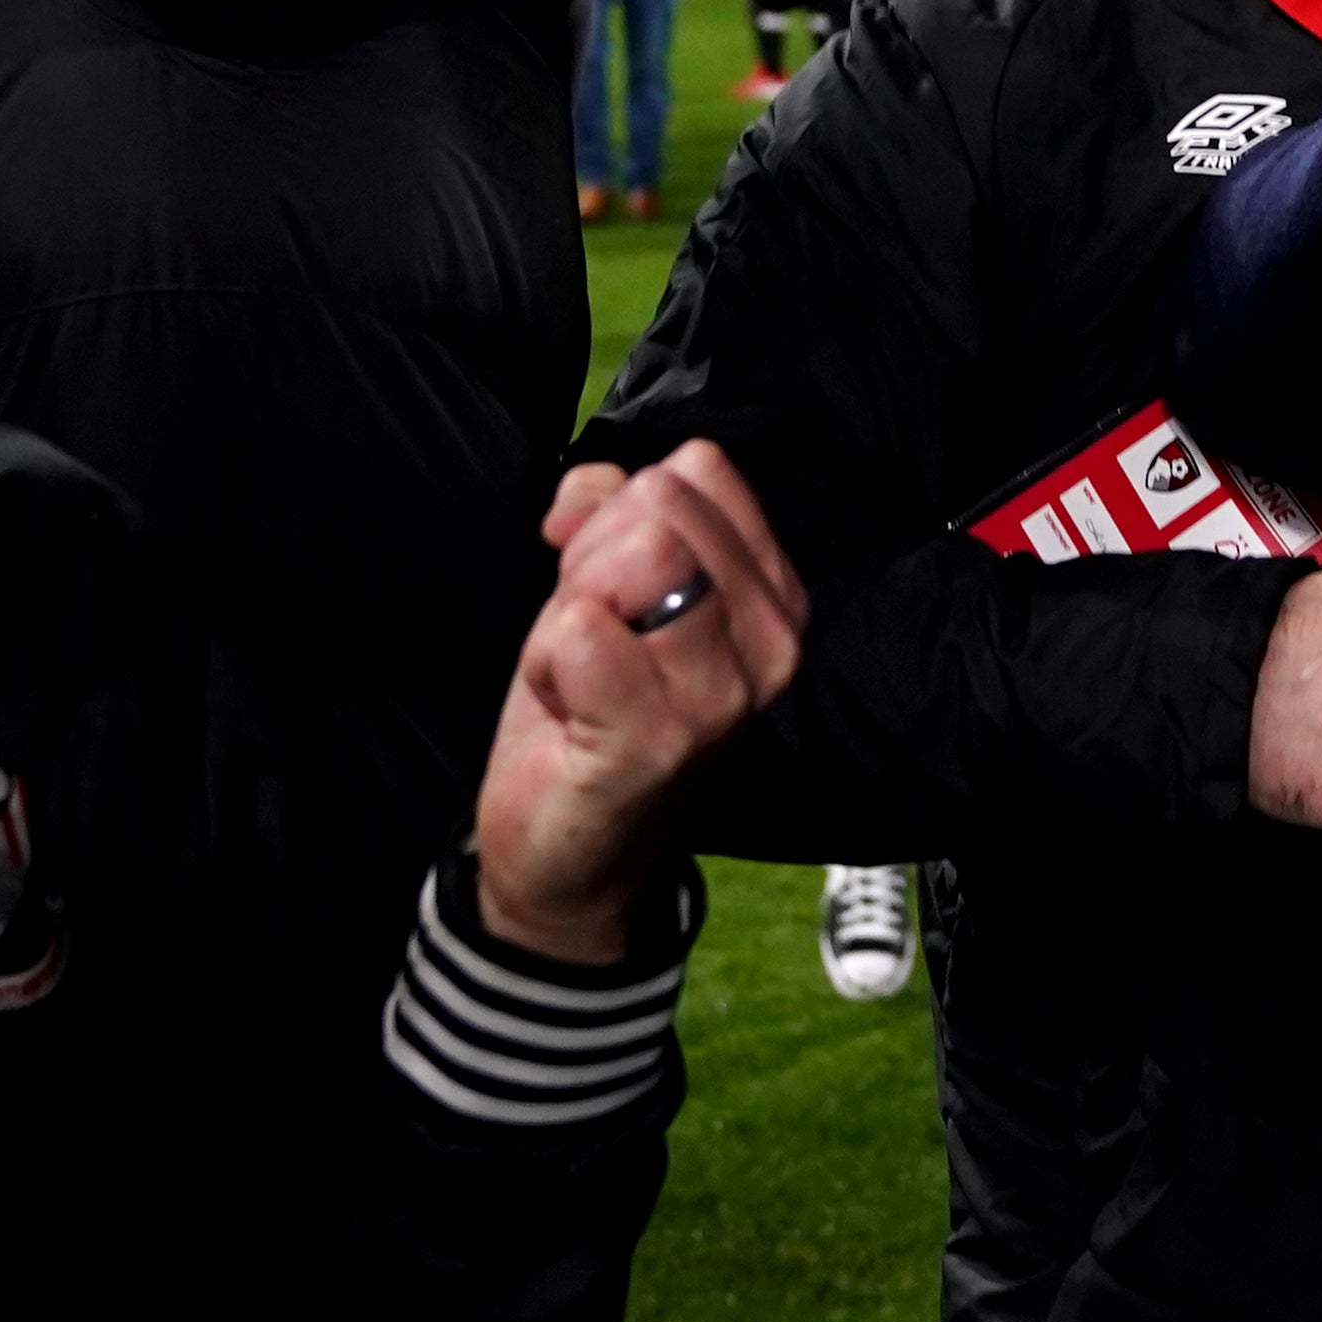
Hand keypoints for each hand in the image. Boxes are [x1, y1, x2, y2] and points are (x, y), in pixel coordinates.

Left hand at [482, 441, 809, 959]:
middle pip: (659, 508)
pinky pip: (578, 632)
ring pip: (623, 560)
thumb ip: (613, 510)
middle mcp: (771, 642)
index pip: (696, 471)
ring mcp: (722, 694)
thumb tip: (583, 498)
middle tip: (593, 639)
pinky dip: (545, 663)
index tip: (611, 585)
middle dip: (591, 562)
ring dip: (566, 614)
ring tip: (583, 676)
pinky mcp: (660, 739)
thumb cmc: (594, 707)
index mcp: (775, 595)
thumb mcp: (612, 584)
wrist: (571, 851)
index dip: (623, 510)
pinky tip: (571, 712)